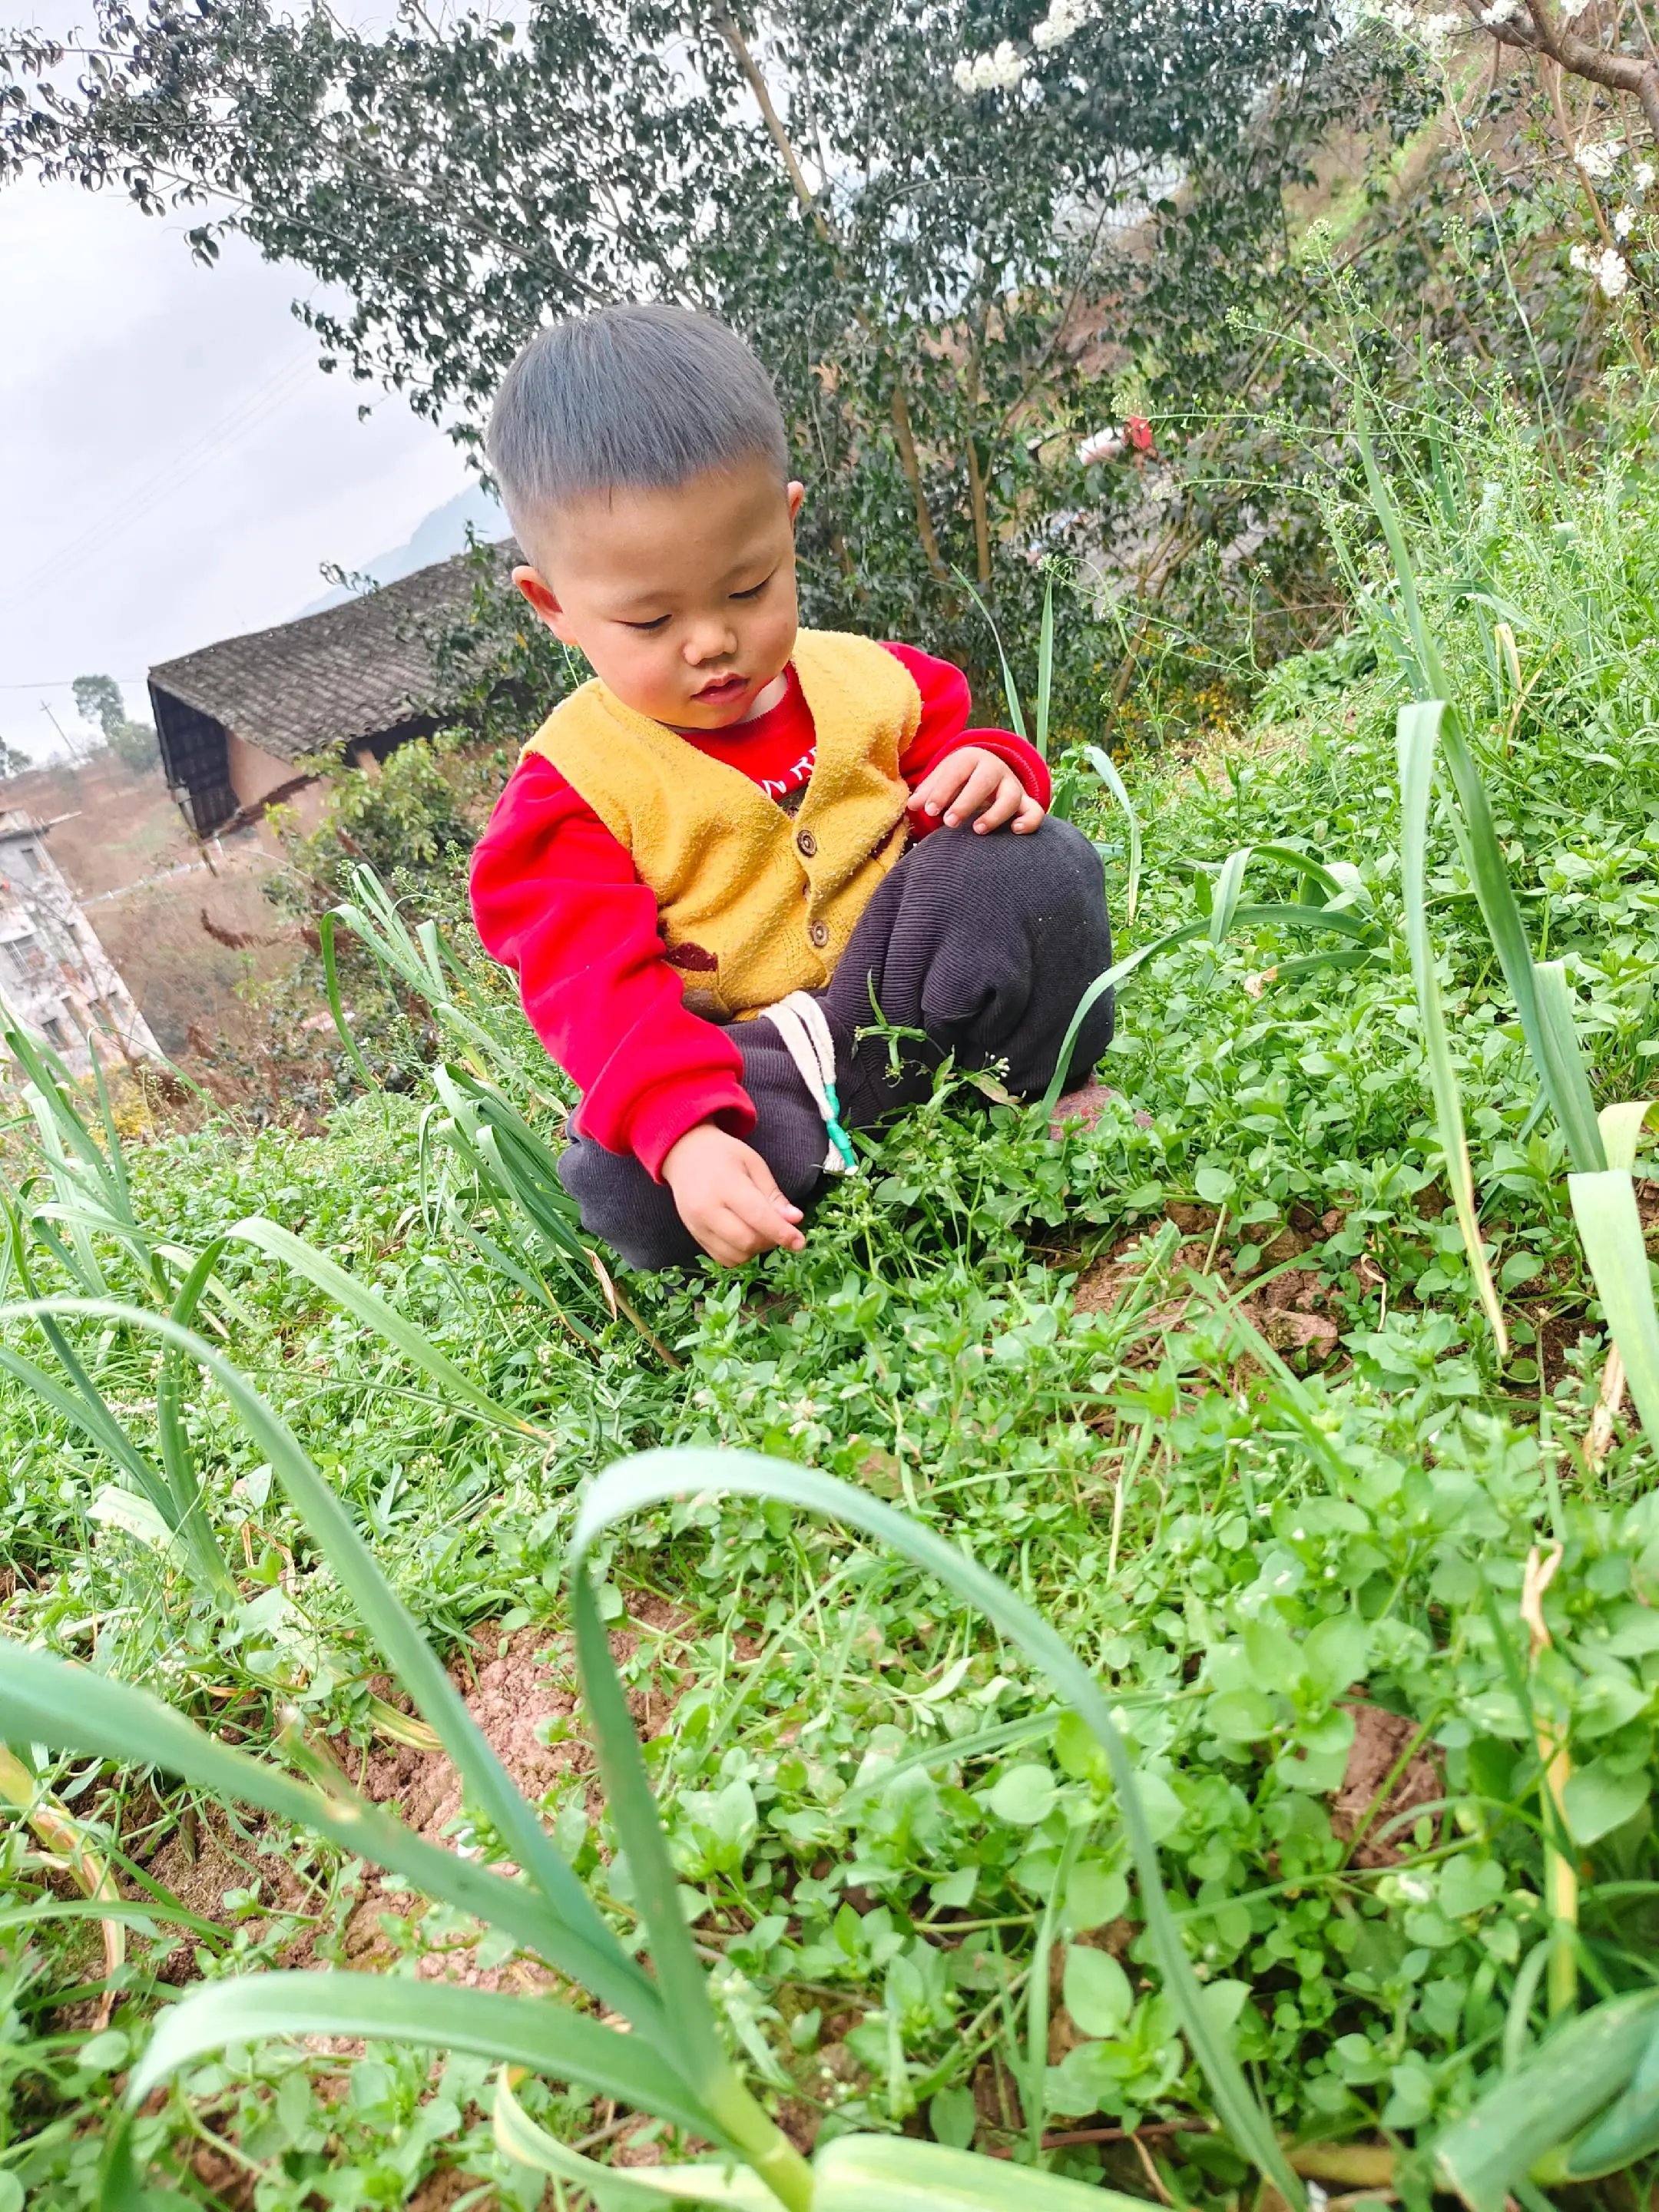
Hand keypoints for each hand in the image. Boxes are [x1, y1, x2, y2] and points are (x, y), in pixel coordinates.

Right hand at [661, 1122, 807, 1265]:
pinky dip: (740, 1254)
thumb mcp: (754, 1165)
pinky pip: (723, 1259)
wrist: (685, 1155)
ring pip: (736, 1255)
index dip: (782, 1233)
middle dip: (770, 1240)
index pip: (758, 1217)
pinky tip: (744, 1235)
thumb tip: (795, 1220)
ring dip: (756, 1249)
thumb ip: (773, 1195)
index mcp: (725, 1185)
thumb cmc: (724, 1155)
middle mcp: (707, 1210)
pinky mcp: (695, 1237)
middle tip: (778, 1226)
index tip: (800, 1242)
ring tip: (759, 1229)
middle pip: (747, 1241)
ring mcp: (698, 1226)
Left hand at [907, 745, 1044, 834]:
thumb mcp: (942, 779)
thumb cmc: (959, 779)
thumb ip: (927, 793)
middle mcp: (994, 768)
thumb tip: (911, 805)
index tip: (929, 810)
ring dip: (995, 814)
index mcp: (970, 758)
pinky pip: (1035, 810)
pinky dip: (1029, 820)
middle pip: (984, 781)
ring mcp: (1012, 785)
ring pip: (1011, 796)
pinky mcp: (1026, 802)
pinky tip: (1015, 831)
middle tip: (949, 823)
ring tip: (977, 830)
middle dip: (966, 802)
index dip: (942, 790)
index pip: (956, 771)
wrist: (987, 771)